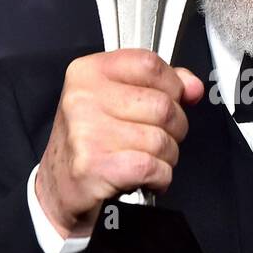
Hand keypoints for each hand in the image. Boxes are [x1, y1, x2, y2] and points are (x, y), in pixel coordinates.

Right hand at [34, 49, 203, 238]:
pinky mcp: (95, 166)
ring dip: (165, 157)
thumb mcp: (116, 102)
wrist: (60, 189)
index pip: (150, 64)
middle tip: (156, 139)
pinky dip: (159, 177)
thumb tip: (192, 87)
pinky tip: (145, 177)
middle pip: (163, 105)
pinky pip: (153, 167)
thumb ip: (159, 86)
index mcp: (88, 72)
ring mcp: (87, 132)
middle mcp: (83, 98)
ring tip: (146, 160)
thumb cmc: (91, 143)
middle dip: (174, 128)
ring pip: (161, 140)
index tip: (173, 98)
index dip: (173, 85)